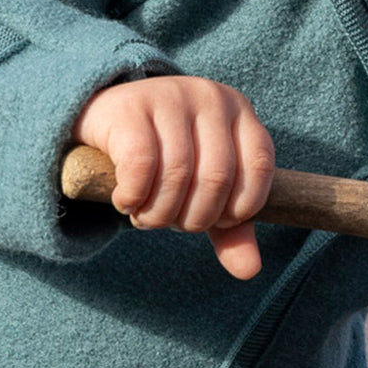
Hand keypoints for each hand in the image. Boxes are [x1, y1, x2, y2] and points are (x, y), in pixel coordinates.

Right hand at [72, 75, 275, 279]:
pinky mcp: (130, 108)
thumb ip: (229, 225)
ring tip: (148, 216)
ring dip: (160, 213)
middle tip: (172, 221)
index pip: (259, 165)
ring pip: (177, 173)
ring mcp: (172, 97)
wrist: (108, 117)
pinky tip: (126, 201)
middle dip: (193, 217)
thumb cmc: (167, 157)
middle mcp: (212, 98)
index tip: (214, 220)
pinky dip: (133, 196)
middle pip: (217, 176)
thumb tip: (250, 271)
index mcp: (240, 112)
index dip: (239, 207)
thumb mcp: (203, 186)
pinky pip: (140, 164)